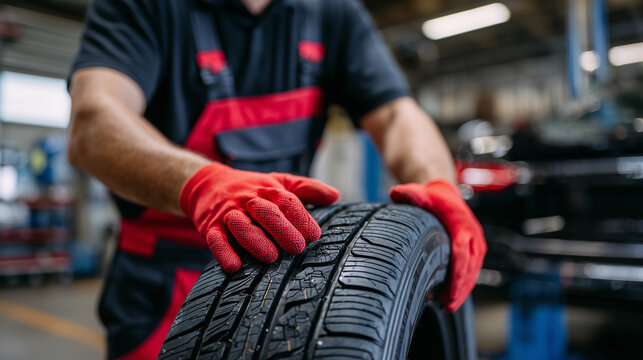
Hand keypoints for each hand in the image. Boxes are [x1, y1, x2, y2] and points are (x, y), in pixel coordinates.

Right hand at [180, 163, 338, 271]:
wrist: (206, 185)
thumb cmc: (251, 188)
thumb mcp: (279, 182)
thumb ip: (307, 189)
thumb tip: (335, 196)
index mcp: (268, 189)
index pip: (286, 201)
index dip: (301, 217)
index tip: (315, 235)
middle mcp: (248, 199)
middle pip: (265, 211)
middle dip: (281, 229)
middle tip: (297, 248)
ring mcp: (228, 213)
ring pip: (239, 224)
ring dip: (254, 240)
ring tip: (270, 257)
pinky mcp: (210, 227)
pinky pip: (215, 239)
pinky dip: (223, 253)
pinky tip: (234, 267)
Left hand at [390, 179, 485, 311]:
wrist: (445, 193)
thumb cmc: (431, 196)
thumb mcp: (419, 193)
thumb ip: (409, 194)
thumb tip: (396, 193)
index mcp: (462, 223)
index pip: (463, 251)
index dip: (457, 273)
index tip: (449, 291)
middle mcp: (473, 233)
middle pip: (470, 266)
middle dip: (460, 288)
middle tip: (447, 305)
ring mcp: (476, 242)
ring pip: (474, 270)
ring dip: (463, 290)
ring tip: (449, 306)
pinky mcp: (475, 249)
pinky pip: (472, 269)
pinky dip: (464, 284)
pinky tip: (452, 297)